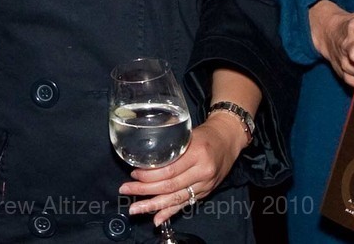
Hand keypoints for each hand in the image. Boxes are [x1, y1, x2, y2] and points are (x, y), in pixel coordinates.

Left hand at [119, 117, 243, 225]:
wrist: (228, 140)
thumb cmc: (206, 135)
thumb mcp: (188, 134)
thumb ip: (171, 148)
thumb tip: (145, 160)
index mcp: (197, 153)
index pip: (169, 169)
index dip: (149, 175)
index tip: (133, 174)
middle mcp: (202, 172)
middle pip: (169, 186)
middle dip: (144, 190)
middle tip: (125, 190)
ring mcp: (204, 185)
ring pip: (175, 198)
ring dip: (153, 205)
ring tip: (135, 209)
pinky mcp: (205, 193)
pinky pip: (185, 204)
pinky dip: (169, 213)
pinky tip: (156, 219)